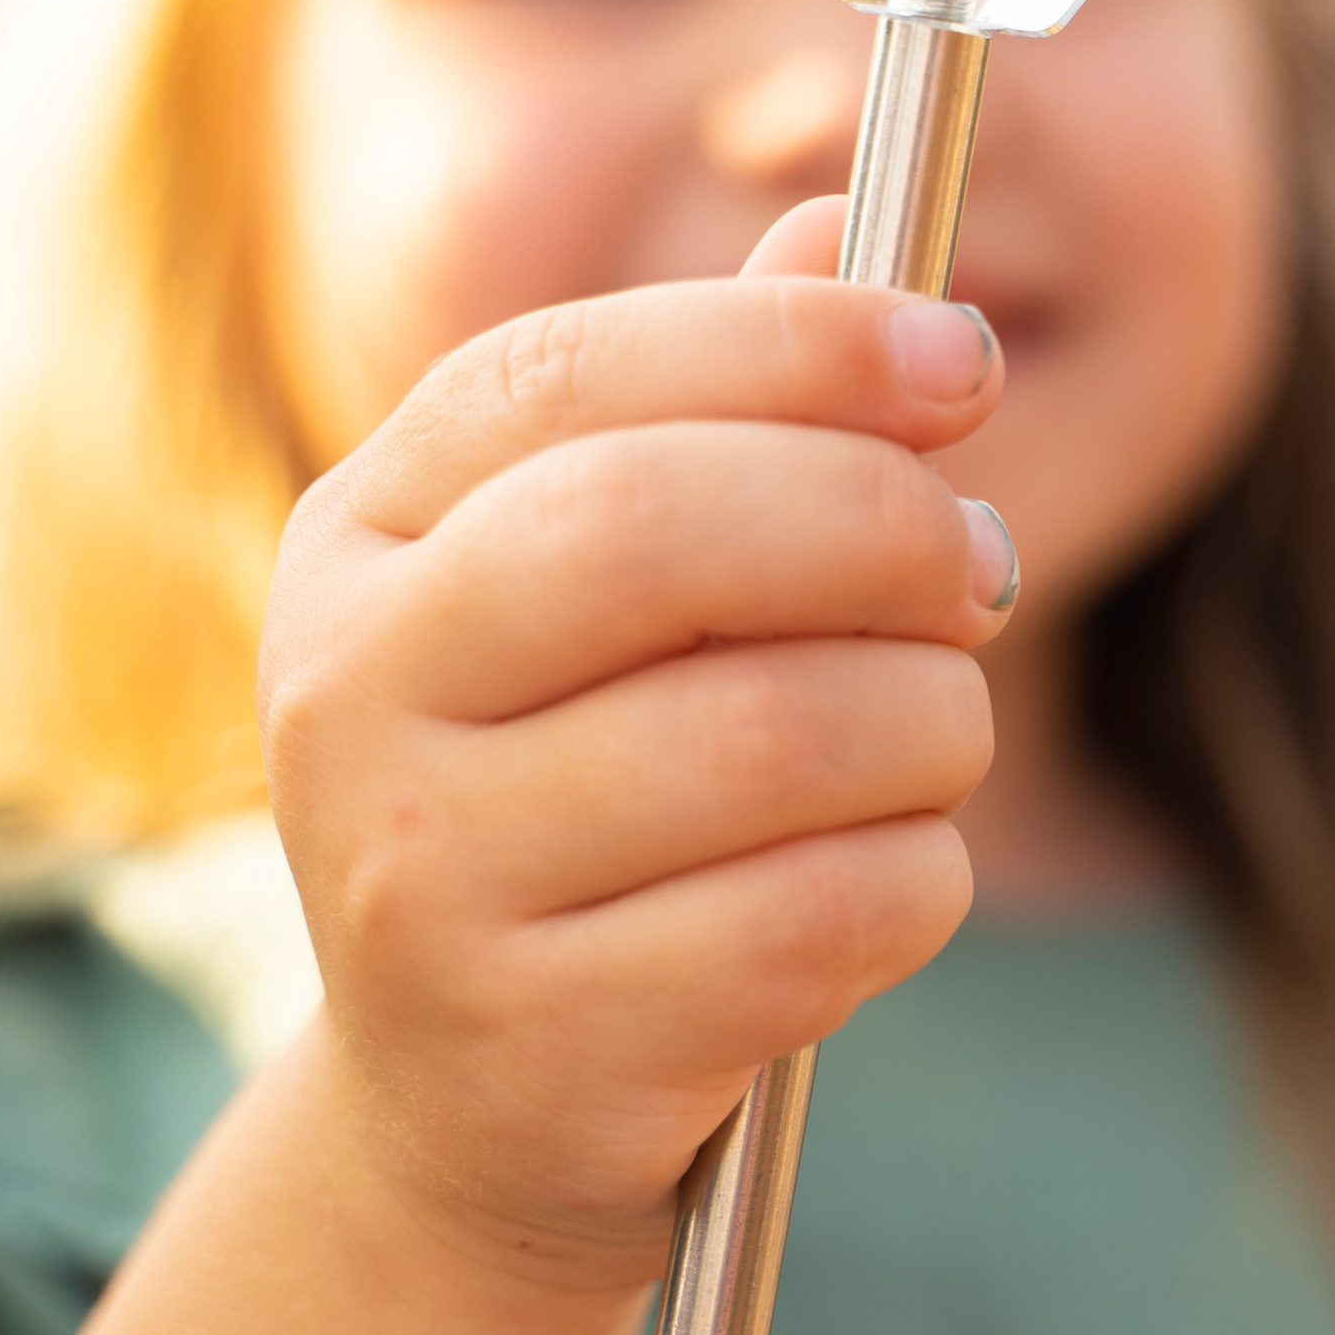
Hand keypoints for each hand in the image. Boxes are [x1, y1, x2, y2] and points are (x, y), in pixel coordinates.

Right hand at [258, 200, 1011, 1299]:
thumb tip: (844, 223)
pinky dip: (916, 883)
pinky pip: (820, 917)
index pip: (567, 374)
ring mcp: (421, 881)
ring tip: (934, 736)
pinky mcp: (535, 1047)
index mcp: (364, 535)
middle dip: (875, 524)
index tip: (964, 363)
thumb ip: (721, 406)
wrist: (476, 1112)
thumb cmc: (588, 791)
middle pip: (649, 531)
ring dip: (929, 723)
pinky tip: (893, 880)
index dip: (791, 346)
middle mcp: (349, 694)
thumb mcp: (614, 593)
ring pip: (772, 735)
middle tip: (985, 565)